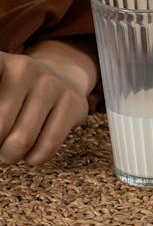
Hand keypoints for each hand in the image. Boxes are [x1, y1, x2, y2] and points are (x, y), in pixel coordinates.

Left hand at [0, 47, 92, 165]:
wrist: (63, 77)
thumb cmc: (15, 93)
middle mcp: (23, 68)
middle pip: (0, 126)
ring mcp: (51, 83)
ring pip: (23, 138)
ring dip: (11, 156)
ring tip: (10, 154)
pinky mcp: (73, 101)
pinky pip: (49, 143)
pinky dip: (35, 157)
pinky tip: (31, 157)